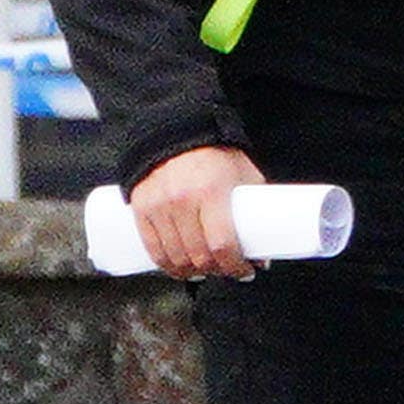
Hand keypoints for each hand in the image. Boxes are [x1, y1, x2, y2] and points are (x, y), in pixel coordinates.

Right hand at [131, 143, 267, 280]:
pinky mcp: (141, 207)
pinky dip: (166, 265)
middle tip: (226, 270)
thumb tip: (261, 254)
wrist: (179, 132)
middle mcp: (182, 199)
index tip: (244, 271)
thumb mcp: (243, 176)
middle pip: (199, 255)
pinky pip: (152, 248)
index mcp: (211, 191)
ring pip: (175, 257)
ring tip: (204, 270)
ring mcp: (159, 204)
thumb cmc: (216, 155)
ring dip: (192, 272)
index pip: (222, 244)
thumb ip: (253, 212)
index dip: (234, 266)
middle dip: (216, 270)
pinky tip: (179, 269)